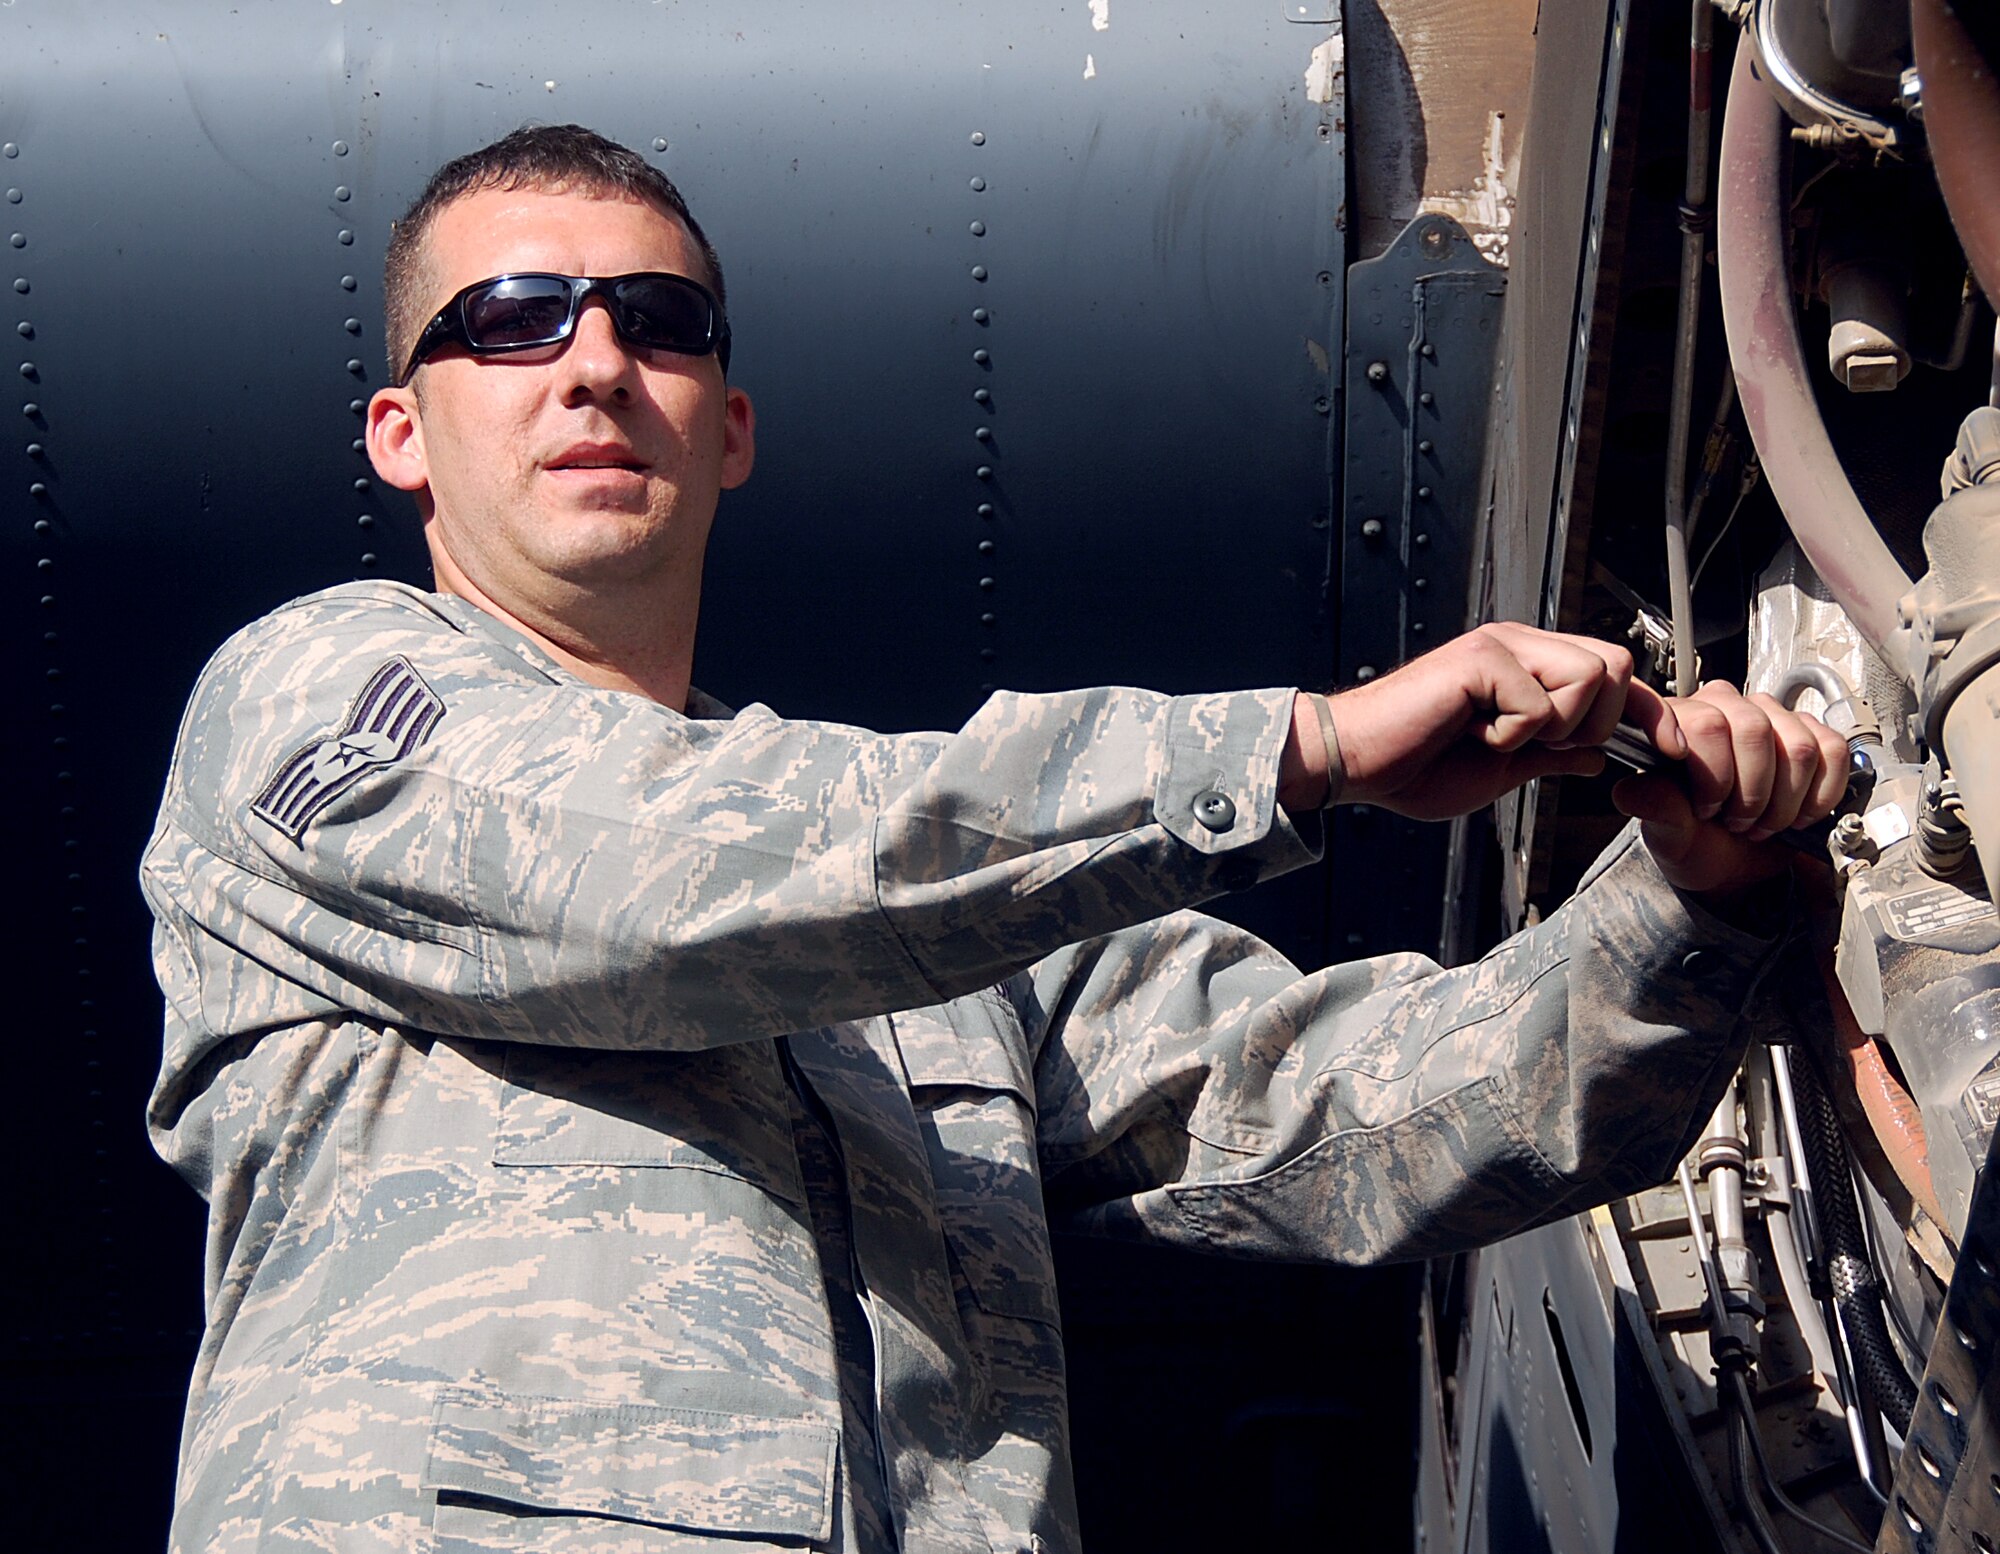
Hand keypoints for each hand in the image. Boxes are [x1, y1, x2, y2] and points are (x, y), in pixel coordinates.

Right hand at [1282, 622, 1676, 819]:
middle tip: (1542, 747)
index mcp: (1529, 665)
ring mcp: (1501, 647)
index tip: (1663, 753)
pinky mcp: (1480, 660)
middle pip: (1616, 665)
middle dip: (1596, 722)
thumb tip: (1598, 757)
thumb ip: (1552, 756)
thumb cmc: (1414, 765)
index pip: (1614, 674)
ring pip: (1590, 675)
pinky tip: (1473, 734)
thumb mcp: (1503, 767)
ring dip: (1558, 725)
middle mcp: (1520, 644)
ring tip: (1504, 738)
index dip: (1644, 713)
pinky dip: (1512, 734)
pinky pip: (1539, 704)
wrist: (1355, 763)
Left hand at [1612, 683, 1849, 897]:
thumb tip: (1631, 792)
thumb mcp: (1666, 834)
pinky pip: (1832, 751)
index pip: (1705, 724)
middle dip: (1751, 792)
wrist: (1732, 861)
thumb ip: (1654, 809)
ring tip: (1764, 821)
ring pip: (1798, 746)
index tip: (1706, 810)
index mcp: (1679, 720)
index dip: (1713, 775)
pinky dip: (1821, 793)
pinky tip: (1799, 812)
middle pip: (1755, 730)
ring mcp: (1772, 715)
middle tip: (1739, 822)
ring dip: (1785, 799)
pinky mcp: (1811, 734)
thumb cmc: (1695, 840)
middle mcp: (1726, 706)